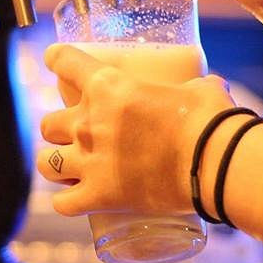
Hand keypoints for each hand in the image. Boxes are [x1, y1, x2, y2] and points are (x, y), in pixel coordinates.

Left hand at [36, 44, 235, 216]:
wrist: (216, 163)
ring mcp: (90, 161)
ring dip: (54, 164)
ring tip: (67, 168)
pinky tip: (73, 200)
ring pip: (46, 163)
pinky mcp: (99, 196)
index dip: (56, 59)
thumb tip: (211, 87)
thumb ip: (195, 86)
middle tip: (75, 135)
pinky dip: (66, 202)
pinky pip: (63, 203)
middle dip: (58, 129)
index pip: (65, 62)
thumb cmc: (210, 120)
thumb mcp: (199, 90)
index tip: (53, 59)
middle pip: (48, 124)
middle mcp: (89, 122)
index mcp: (108, 86)